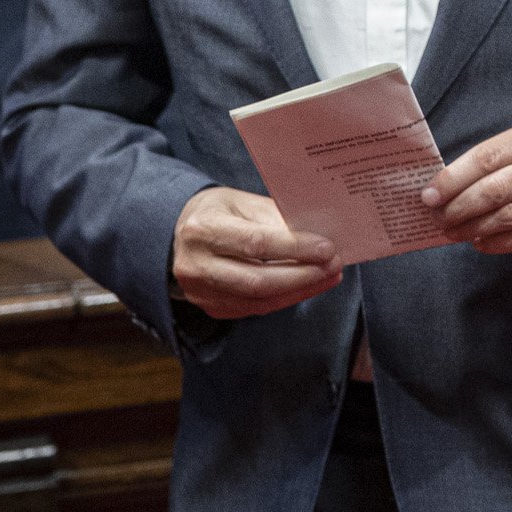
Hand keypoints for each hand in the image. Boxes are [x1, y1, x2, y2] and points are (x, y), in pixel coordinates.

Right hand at [170, 185, 341, 318]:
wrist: (178, 234)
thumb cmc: (218, 212)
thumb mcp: (243, 202)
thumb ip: (276, 218)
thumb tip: (317, 236)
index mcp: (203, 228)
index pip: (255, 244)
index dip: (295, 249)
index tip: (327, 248)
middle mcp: (196, 264)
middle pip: (257, 280)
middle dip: (303, 276)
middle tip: (334, 266)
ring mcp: (200, 291)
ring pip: (258, 301)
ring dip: (299, 291)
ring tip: (328, 277)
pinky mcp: (210, 307)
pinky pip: (254, 309)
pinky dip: (285, 299)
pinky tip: (306, 287)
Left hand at [423, 117, 511, 254]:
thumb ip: (499, 160)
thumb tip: (445, 185)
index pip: (488, 156)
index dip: (454, 178)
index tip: (429, 195)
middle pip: (496, 188)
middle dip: (459, 207)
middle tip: (438, 218)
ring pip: (509, 216)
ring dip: (474, 228)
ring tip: (454, 232)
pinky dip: (497, 243)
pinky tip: (481, 242)